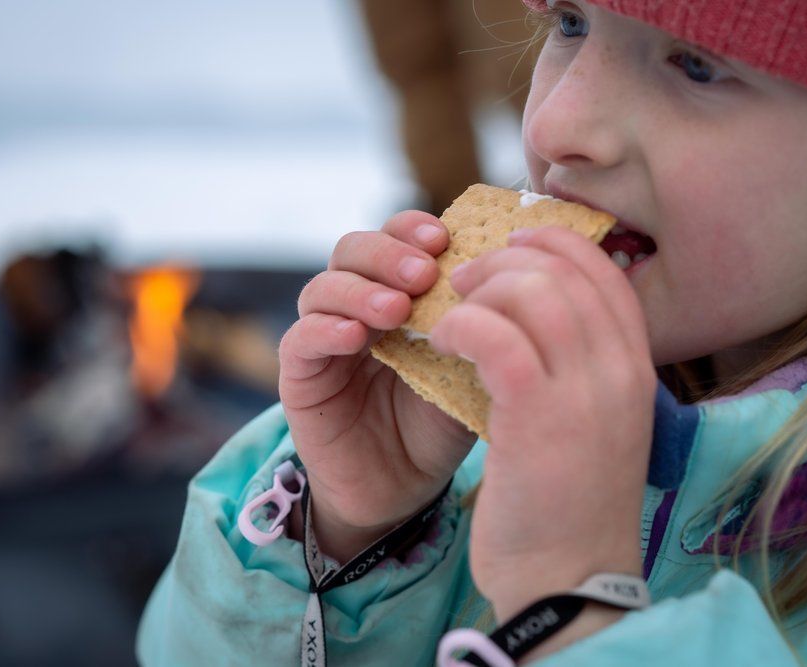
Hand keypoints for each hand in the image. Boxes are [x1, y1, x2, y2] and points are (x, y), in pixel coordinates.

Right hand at [279, 211, 477, 562]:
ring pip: (322, 287)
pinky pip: (300, 339)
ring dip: (359, 289)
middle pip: (353, 249)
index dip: (414, 229)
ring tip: (396, 309)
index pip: (396, 238)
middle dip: (389, 253)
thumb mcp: (468, 371)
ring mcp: (323, 338)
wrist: (401, 491)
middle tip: (425, 274)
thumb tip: (506, 279)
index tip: (446, 240)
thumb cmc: (437, 426)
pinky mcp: (299, 376)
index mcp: (397, 293)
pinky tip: (355, 336)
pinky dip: (324, 329)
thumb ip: (475, 327)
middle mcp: (355, 306)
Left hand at [430, 225, 655, 618]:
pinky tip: (441, 342)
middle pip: (564, 269)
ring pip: (531, 290)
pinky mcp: (538, 414)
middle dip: (506, 258)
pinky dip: (460, 324)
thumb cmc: (569, 503)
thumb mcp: (593, 425)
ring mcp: (585, 390)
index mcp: (635, 368)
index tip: (513, 242)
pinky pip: (494, 333)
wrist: (568, 582)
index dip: (555, 243)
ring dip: (477, 289)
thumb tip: (532, 318)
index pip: (604, 273)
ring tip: (448, 315)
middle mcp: (620, 369)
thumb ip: (578, 368)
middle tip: (464, 278)